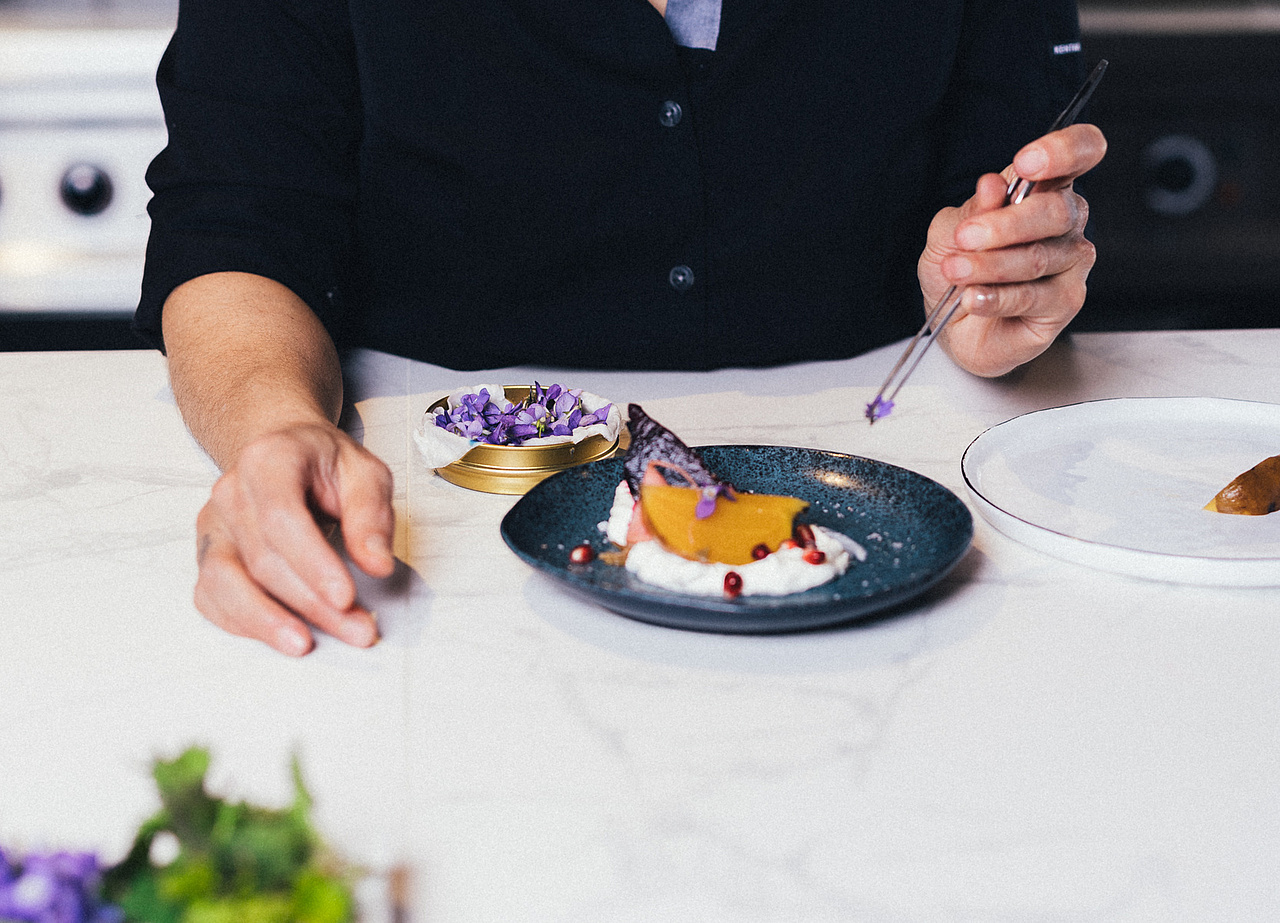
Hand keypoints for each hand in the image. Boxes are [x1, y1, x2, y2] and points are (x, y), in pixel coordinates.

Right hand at [193, 421, 395, 655]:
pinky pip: (211, 596)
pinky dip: (242, 622)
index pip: (281, 516)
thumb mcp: (364, 472)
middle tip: (357, 629)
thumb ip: (371, 515)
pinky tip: (278, 634)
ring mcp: (213, 525)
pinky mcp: (207, 553)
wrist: (284, 451)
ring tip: (306, 645)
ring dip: (267, 621)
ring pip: (225, 581)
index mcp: (268, 460)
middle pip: (263, 558)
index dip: (312, 562)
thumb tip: (377, 565)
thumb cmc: (324, 463)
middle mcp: (230, 492)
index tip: (346, 597)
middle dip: (310, 603)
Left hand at [919, 123, 1107, 376]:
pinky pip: (1032, 296)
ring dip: (988, 265)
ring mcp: (1071, 262)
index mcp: (1045, 188)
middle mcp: (1067, 221)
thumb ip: (971, 210)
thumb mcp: (948, 233)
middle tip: (965, 237)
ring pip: (1037, 257)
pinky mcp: (1066, 301)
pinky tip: (972, 298)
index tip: (1026, 163)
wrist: (954, 326)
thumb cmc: (959, 270)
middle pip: (1055, 210)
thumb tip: (992, 184)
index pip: (1081, 151)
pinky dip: (996, 297)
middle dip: (1004, 224)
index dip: (1063, 150)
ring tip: (955, 271)